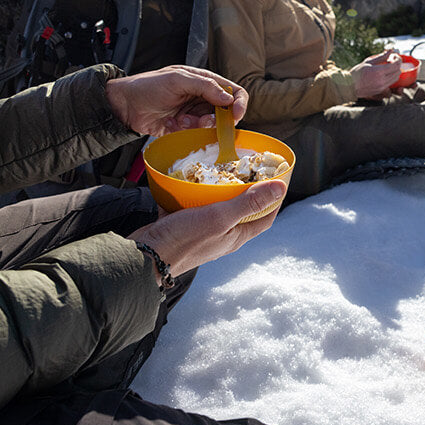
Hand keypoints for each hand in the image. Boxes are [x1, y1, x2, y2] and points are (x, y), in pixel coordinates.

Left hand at [105, 66, 244, 135]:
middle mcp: (203, 97)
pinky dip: (188, 131)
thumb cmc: (148, 86)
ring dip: (200, 126)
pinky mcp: (186, 127)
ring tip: (183, 121)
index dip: (239, 103)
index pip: (233, 91)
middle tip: (205, 122)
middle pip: (226, 111)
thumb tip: (229, 98)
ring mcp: (194, 113)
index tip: (236, 115)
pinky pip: (197, 134)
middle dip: (219, 119)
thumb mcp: (178, 80)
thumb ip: (205, 86)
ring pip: (213, 125)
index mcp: (204, 81)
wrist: (124, 105)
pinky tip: (173, 124)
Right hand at [129, 180, 284, 274]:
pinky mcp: (181, 226)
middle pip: (241, 210)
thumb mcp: (220, 217)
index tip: (277, 177)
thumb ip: (249, 203)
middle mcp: (222, 236)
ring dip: (218, 189)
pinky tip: (189, 180)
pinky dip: (192, 193)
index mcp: (236, 236)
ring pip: (215, 207)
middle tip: (246, 168)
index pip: (265, 216)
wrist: (143, 256)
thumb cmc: (183, 240)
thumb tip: (280, 188)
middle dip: (246, 189)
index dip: (274, 198)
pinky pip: (191, 206)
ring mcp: (201, 231)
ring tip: (218, 170)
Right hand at [351, 52, 403, 98]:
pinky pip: (390, 83)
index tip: (394, 56)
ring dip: (394, 72)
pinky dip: (391, 78)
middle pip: (398, 72)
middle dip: (397, 65)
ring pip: (395, 78)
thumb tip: (390, 50)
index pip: (396, 65)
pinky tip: (384, 74)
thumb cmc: (356, 73)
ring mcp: (382, 87)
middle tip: (391, 60)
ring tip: (388, 67)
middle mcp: (382, 80)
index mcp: (379, 72)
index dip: (398, 59)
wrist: (349, 86)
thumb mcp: (368, 62)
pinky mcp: (380, 91)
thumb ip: (381, 57)